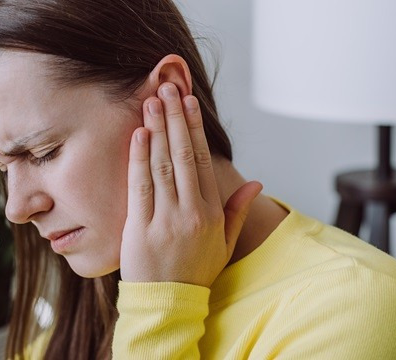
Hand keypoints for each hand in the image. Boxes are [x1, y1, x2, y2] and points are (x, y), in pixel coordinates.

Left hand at [120, 82, 262, 287]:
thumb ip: (238, 210)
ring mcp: (164, 219)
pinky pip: (139, 186)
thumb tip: (257, 182)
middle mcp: (190, 212)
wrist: (168, 303)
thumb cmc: (197, 270)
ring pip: (162, 166)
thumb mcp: (225, 242)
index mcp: (211, 213)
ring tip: (151, 102)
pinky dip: (138, 158)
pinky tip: (138, 135)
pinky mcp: (139, 228)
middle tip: (168, 89)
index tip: (190, 103)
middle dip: (175, 119)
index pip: (204, 162)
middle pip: (183, 156)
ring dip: (157, 130)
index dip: (196, 129)